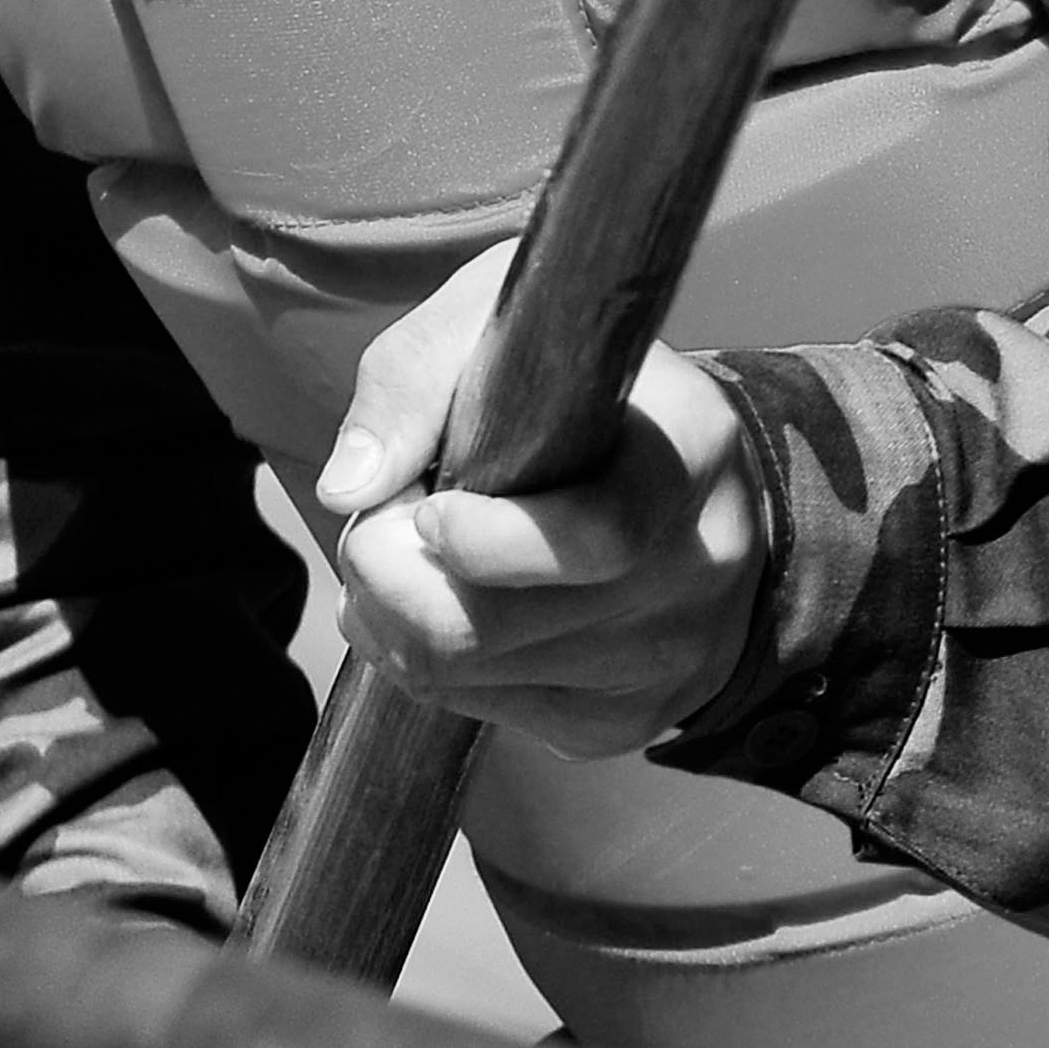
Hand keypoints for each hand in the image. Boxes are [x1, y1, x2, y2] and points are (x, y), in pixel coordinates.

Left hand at [317, 242, 768, 757]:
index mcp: (687, 452)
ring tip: (407, 554)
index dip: (480, 537)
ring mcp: (669, 656)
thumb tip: (350, 487)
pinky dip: (428, 662)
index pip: (595, 536)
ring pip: (466, 676)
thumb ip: (415, 379)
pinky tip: (448, 599)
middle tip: (377, 525)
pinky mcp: (627, 719)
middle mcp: (698, 566)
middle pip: (493, 626)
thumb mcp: (499, 328)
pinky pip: (482, 712)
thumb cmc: (574, 388)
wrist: (679, 464)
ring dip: (395, 616)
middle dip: (389, 575)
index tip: (423, 503)